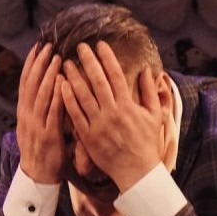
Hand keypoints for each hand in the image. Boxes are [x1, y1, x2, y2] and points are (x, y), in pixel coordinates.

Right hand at [15, 42, 65, 184]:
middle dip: (39, 64)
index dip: (31, 64)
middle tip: (47, 46)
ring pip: (40, 95)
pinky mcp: (47, 134)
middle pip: (31, 84)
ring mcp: (36, 125)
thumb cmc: (42, 151)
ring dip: (48, 75)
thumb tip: (47, 90)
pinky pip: (52, 112)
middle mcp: (27, 116)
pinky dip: (56, 96)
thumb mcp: (36, 126)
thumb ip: (41, 109)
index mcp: (25, 112)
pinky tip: (62, 83)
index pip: (26, 82)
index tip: (37, 47)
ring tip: (55, 58)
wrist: (37, 176)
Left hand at [59, 41, 167, 192]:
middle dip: (88, 62)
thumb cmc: (146, 143)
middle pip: (97, 81)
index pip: (115, 75)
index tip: (100, 45)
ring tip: (65, 63)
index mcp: (128, 104)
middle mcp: (112, 111)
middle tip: (79, 47)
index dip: (107, 58)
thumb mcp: (154, 115)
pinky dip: (68, 100)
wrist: (136, 170)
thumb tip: (148, 71)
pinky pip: (75, 115)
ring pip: (83, 96)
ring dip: (73, 78)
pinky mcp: (88, 136)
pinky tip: (61, 87)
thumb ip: (150, 92)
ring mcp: (98, 124)